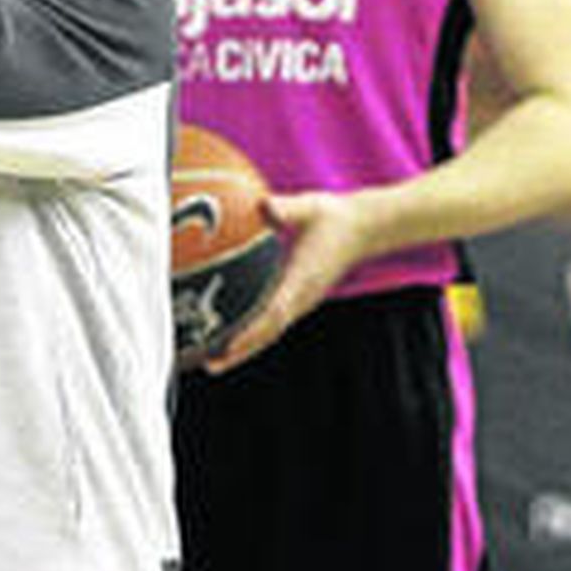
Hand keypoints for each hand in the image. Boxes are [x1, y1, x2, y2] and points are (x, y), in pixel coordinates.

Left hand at [203, 190, 370, 371]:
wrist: (361, 228)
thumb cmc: (332, 216)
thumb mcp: (310, 207)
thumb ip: (287, 208)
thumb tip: (264, 205)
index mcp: (302, 280)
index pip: (275, 311)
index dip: (252, 329)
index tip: (230, 344)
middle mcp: (301, 298)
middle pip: (267, 333)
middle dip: (239, 350)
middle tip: (209, 365)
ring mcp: (299, 302)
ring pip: (268, 333)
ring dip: (242, 349)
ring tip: (210, 363)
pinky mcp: (297, 300)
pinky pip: (270, 323)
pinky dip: (249, 335)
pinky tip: (226, 340)